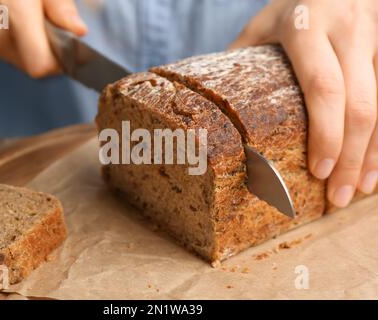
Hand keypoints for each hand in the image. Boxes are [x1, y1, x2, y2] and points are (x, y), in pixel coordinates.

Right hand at [0, 0, 87, 77]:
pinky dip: (11, 38)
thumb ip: (59, 6)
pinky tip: (6, 13)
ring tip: (23, 13)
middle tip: (45, 20)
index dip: (58, 62)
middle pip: (33, 63)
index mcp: (12, 10)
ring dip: (28, 43)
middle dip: (45, 48)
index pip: (41, 65)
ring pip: (19, 58)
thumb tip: (79, 31)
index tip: (67, 48)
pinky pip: (2, 49)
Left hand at [231, 0, 377, 207]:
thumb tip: (213, 108)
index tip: (318, 171)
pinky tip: (375, 167)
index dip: (325, 133)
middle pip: (360, 104)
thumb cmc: (291, 5)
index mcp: (306, 26)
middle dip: (351, 157)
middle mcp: (348, 31)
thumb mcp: (261, 25)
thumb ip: (243, 61)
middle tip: (336, 197)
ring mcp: (376, 38)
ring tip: (358, 192)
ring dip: (373, 155)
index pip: (323, 87)